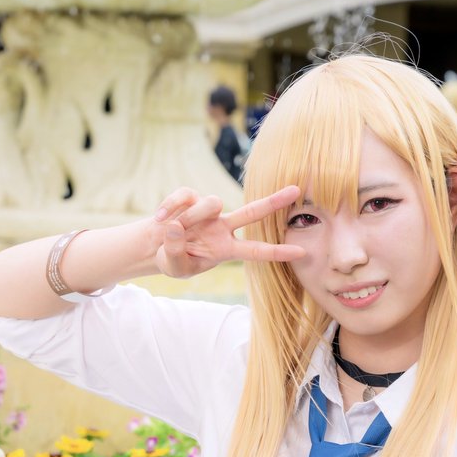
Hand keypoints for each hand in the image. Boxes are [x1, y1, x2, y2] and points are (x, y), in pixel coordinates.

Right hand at [150, 185, 305, 278]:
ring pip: (212, 203)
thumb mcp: (174, 266)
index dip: (277, 252)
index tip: (301, 252)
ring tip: (174, 230)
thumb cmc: (172, 259)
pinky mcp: (191, 197)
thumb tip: (176, 227)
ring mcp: (208, 211)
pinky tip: (160, 219)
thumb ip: (175, 252)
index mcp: (226, 249)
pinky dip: (170, 207)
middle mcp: (222, 228)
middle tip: (295, 190)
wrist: (155, 246)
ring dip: (191, 217)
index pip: (256, 251)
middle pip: (252, 212)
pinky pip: (184, 197)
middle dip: (274, 202)